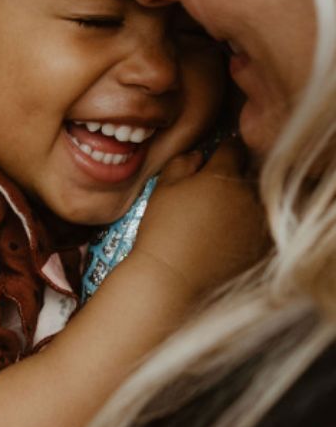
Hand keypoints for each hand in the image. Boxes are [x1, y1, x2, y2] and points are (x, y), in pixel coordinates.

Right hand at [130, 139, 267, 297]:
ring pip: (257, 200)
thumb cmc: (162, 231)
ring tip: (218, 217)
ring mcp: (260, 221)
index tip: (214, 158)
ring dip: (244, 201)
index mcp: (223, 174)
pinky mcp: (263, 245)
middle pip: (250, 173)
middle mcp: (249, 194)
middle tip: (212, 191)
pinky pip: (260, 226)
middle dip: (235, 176)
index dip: (222, 150)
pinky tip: (225, 237)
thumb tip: (198, 156)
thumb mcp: (163, 189)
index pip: (233, 148)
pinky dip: (247, 226)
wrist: (172, 278)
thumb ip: (181, 163)